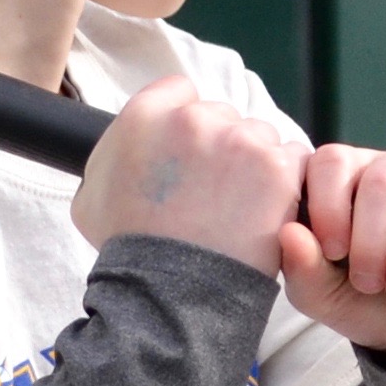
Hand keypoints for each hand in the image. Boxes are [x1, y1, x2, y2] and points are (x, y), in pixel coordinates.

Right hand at [73, 78, 305, 276]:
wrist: (168, 292)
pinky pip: (294, 158)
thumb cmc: (129, 249)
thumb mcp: (91, 195)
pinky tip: (266, 210)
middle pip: (221, 115)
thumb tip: (132, 144)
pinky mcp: (276, 167)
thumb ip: (113, 153)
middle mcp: (193, 118)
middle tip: (213, 192)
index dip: (185, 125)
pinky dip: (286, 182)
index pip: (179, 92)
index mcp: (146, 116)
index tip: (189, 157)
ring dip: (255, 163)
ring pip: (259, 136)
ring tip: (238, 208)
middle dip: (220, 147)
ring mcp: (239, 140)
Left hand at [279, 144, 385, 375]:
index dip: (329, 206)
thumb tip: (289, 233)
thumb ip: (300, 268)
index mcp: (354, 175)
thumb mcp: (325, 296)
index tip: (333, 253)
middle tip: (371, 284)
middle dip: (372, 242)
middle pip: (382, 181)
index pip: (333, 160)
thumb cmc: (371, 304)